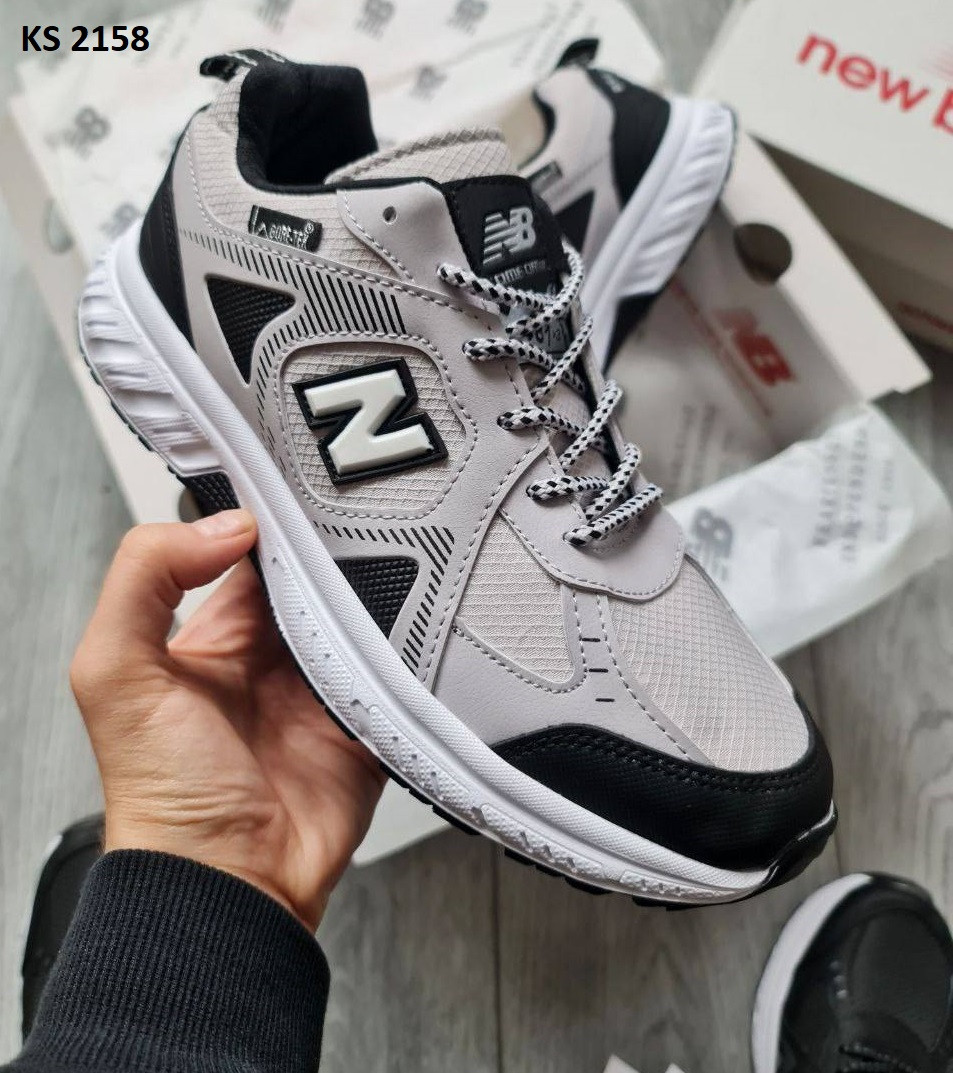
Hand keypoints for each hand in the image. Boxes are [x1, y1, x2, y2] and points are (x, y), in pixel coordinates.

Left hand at [70, 510, 385, 930]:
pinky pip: (398, 670)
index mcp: (216, 636)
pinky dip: (410, 649)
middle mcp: (274, 656)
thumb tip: (223, 527)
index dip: (271, 522)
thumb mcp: (115, 673)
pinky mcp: (367, 719)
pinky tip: (422, 621)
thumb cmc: (163, 794)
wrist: (230, 883)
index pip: (249, 555)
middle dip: (338, 553)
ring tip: (402, 565)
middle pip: (317, 580)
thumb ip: (144, 580)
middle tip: (364, 523)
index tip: (298, 492)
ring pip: (365, 617)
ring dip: (380, 597)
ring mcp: (325, 687)